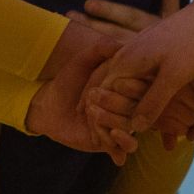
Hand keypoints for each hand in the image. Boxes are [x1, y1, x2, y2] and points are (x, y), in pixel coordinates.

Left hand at [28, 19, 132, 159]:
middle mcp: (129, 108)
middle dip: (119, 104)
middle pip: (140, 110)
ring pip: (134, 130)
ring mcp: (120, 127)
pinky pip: (123, 149)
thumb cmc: (68, 79)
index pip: (144, 88)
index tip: (115, 82)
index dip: (133, 86)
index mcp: (128, 88)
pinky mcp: (110, 144)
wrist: (49, 105)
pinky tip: (101, 130)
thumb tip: (123, 45)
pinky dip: (115, 141)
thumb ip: (102, 48)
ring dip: (116, 121)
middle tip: (93, 96)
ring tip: (92, 112)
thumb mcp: (84, 59)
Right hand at [81, 0, 193, 145]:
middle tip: (115, 135)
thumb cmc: (190, 46)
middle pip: (109, 90)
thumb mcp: (173, 77)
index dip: (106, 115)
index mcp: (125, 62)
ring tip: (132, 125)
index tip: (114, 134)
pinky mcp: (146, 54)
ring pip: (121, 85)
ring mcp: (134, 54)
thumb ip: (153, 102)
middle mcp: (124, 57)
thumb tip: (136, 128)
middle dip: (112, 112)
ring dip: (125, 104)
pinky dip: (135, 94)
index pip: (103, 94)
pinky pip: (133, 78)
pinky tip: (147, 107)